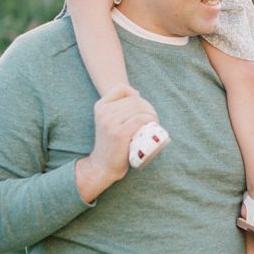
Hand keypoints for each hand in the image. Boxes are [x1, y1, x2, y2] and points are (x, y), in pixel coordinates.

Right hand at [75, 85, 158, 201]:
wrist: (102, 165)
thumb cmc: (112, 143)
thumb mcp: (108, 121)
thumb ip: (117, 108)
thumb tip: (137, 94)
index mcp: (100, 106)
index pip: (121, 88)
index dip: (135, 95)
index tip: (140, 108)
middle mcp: (104, 112)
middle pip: (135, 100)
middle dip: (148, 107)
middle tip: (152, 119)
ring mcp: (110, 122)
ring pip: (140, 109)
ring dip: (152, 114)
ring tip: (153, 123)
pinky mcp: (119, 133)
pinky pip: (140, 119)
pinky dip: (150, 120)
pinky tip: (152, 126)